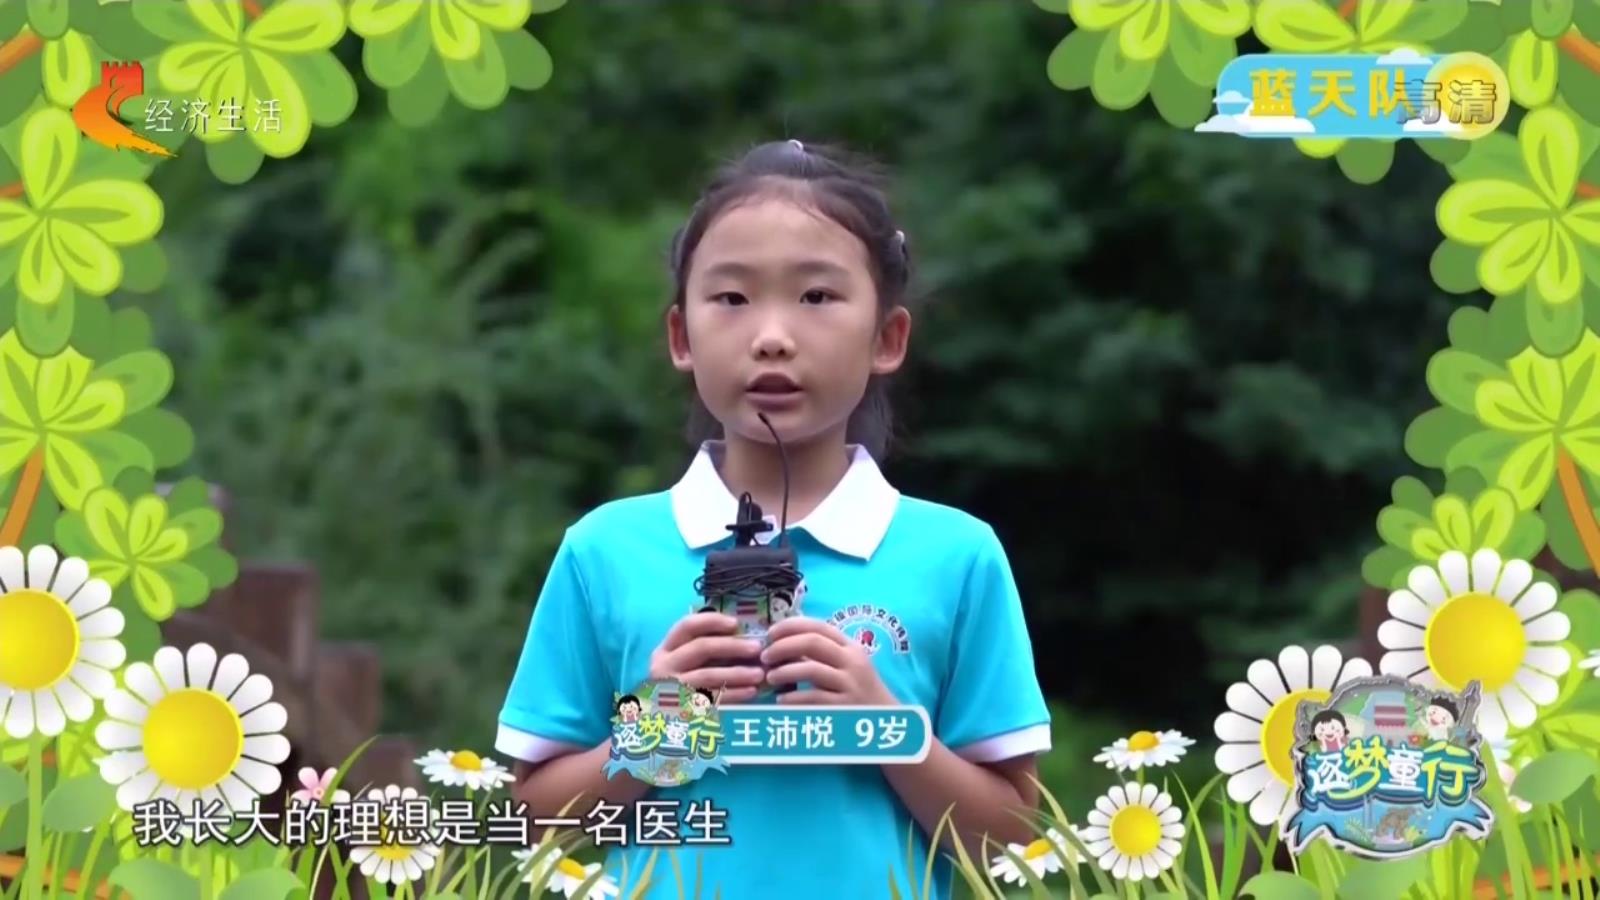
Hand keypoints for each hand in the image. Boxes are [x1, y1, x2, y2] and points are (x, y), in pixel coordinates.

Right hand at [648, 612, 766, 703]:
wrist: (666, 723)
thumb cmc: (683, 685)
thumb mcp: (684, 664)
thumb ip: (705, 648)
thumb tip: (743, 636)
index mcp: (665, 650)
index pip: (687, 626)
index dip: (712, 621)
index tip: (736, 624)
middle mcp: (663, 667)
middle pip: (701, 648)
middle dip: (732, 646)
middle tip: (757, 648)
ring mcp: (672, 689)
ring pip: (707, 675)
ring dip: (737, 673)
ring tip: (759, 674)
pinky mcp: (682, 709)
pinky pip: (712, 699)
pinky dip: (734, 694)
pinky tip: (751, 692)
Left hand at [761, 618, 896, 705]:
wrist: (885, 720)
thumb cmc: (859, 689)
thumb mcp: (846, 665)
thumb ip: (820, 653)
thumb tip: (780, 644)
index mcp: (850, 646)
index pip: (817, 626)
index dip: (790, 626)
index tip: (770, 634)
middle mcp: (852, 661)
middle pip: (812, 642)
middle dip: (782, 646)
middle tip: (764, 656)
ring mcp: (850, 684)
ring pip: (811, 669)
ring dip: (784, 671)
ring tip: (770, 678)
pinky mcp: (845, 707)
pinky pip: (813, 698)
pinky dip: (792, 698)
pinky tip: (781, 701)